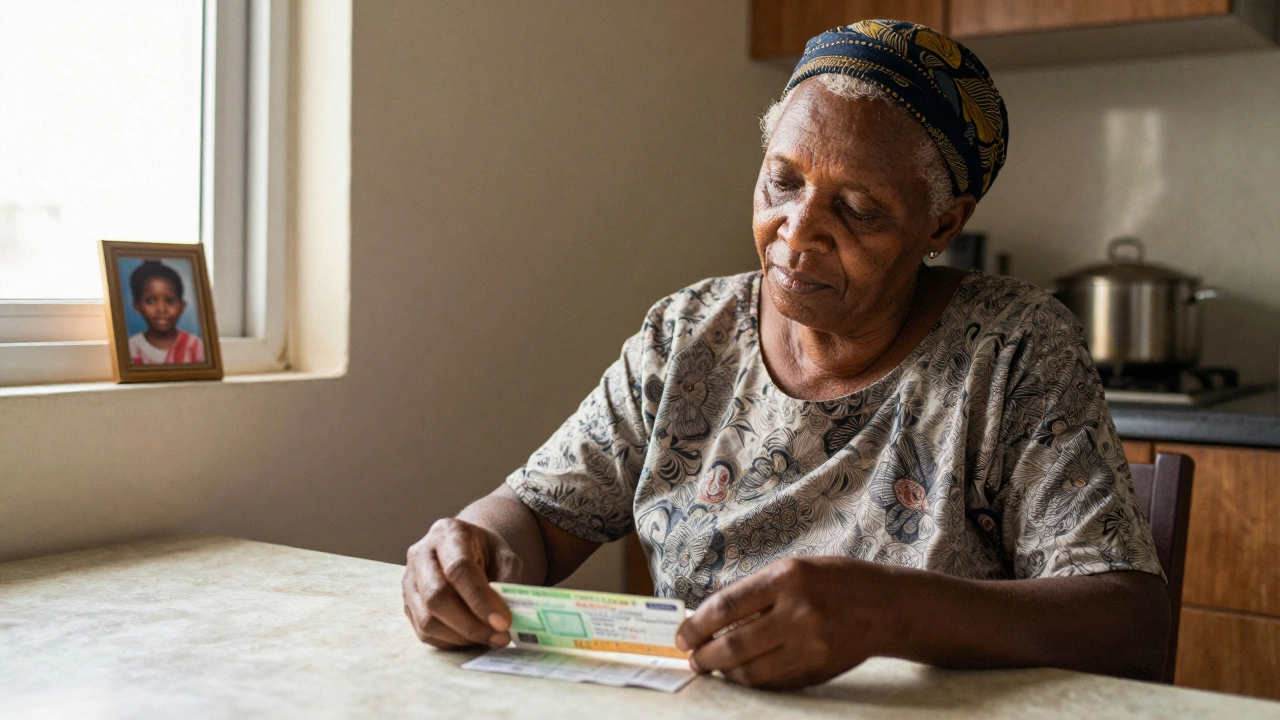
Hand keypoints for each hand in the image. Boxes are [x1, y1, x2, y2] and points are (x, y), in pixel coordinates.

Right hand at [403, 518, 524, 649]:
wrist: (465, 549)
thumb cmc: (486, 552)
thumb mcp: (504, 556)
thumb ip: (507, 580)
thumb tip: (505, 617)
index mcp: (447, 533)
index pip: (459, 568)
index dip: (481, 599)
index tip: (504, 622)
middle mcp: (421, 555)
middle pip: (436, 596)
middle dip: (471, 624)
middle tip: (501, 638)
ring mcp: (409, 581)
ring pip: (427, 620)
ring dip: (462, 637)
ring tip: (491, 639)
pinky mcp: (407, 605)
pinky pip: (424, 633)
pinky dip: (452, 642)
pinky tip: (473, 638)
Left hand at [675, 556, 898, 689]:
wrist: (886, 606)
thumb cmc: (834, 581)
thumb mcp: (793, 570)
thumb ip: (755, 593)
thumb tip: (710, 620)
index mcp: (787, 578)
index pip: (727, 606)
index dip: (696, 625)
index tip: (681, 635)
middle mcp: (798, 612)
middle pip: (734, 644)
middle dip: (704, 655)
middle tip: (692, 657)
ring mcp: (810, 645)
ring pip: (751, 670)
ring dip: (724, 672)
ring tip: (711, 667)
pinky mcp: (817, 670)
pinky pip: (773, 682)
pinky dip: (749, 681)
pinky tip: (739, 674)